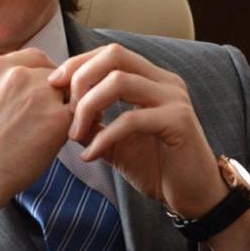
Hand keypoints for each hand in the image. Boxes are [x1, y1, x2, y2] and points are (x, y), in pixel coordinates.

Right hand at [0, 48, 70, 250]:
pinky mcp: (56, 117)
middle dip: (57, 94)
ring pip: (70, 93)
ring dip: (67, 109)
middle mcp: (19, 73)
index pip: (36, 59)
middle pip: (56, 75)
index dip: (44, 77)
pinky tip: (61, 142)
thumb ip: (9, 85)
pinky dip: (75, 128)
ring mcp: (39, 93)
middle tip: (53, 117)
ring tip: (56, 131)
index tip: (42, 96)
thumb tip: (40, 88)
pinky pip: (78, 115)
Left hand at [49, 43, 249, 250]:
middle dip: (81, 77)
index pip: (110, 53)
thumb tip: (61, 113)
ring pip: (120, 81)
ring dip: (89, 105)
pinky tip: (91, 154)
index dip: (79, 64)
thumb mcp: (115, 142)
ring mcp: (174, 99)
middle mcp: (164, 81)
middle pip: (114, 55)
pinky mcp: (179, 122)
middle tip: (64, 107)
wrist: (194, 197)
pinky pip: (132, 119)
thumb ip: (92, 124)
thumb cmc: (156, 167)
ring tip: (75, 133)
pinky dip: (104, 136)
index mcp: (151, 78)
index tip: (55, 85)